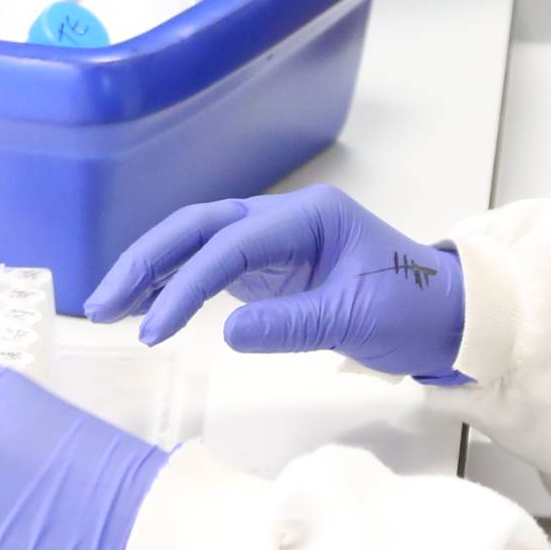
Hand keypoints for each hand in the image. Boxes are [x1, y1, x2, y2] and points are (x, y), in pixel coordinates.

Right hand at [86, 186, 468, 383]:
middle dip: (148, 260)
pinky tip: (146, 308)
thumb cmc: (414, 309)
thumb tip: (225, 332)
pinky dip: (177, 284)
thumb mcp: (358, 319)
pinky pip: (213, 267)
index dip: (188, 283)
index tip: (155, 329)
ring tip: (107, 307)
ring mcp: (276, 240)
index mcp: (310, 217)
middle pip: (202, 227)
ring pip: (200, 242)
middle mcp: (286, 218)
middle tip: (102, 304)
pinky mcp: (272, 267)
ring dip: (153, 269)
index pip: (233, 243)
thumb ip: (293, 324)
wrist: (448, 314)